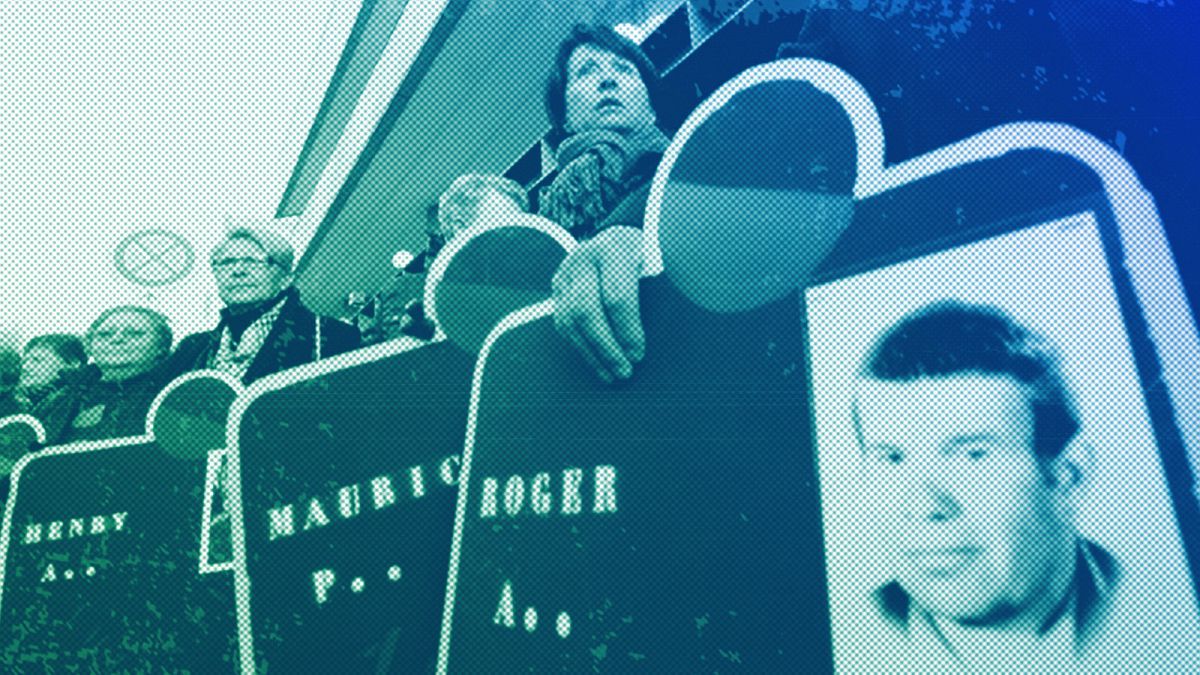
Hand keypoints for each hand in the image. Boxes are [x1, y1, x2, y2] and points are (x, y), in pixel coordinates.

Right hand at [552, 226, 646, 382]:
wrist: (618, 236)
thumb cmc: (645, 255)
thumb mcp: (658, 263)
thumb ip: (658, 291)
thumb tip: (664, 334)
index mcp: (614, 249)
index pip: (617, 297)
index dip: (628, 331)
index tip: (639, 354)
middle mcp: (584, 259)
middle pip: (587, 311)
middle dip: (606, 348)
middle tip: (624, 371)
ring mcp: (566, 272)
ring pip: (569, 320)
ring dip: (590, 353)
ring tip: (610, 375)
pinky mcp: (557, 286)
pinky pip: (562, 321)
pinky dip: (579, 345)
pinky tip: (595, 361)